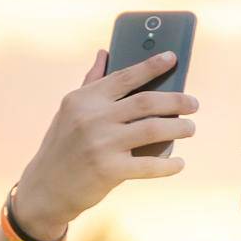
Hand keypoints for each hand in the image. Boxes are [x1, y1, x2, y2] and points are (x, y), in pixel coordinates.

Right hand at [14, 48, 198, 234]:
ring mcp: (101, 143)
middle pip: (146, 102)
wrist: (47, 187)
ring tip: (190, 128)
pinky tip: (179, 162)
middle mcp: (93, 117)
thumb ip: (91, 83)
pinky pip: (149, 165)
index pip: (124, 76)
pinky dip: (168, 164)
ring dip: (179, 128)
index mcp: (85, 99)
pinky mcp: (109, 170)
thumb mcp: (70, 111)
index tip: (173, 58)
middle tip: (194, 103)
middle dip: (176, 101)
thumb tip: (104, 53)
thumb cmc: (64, 145)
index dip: (151, 66)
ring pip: (153, 130)